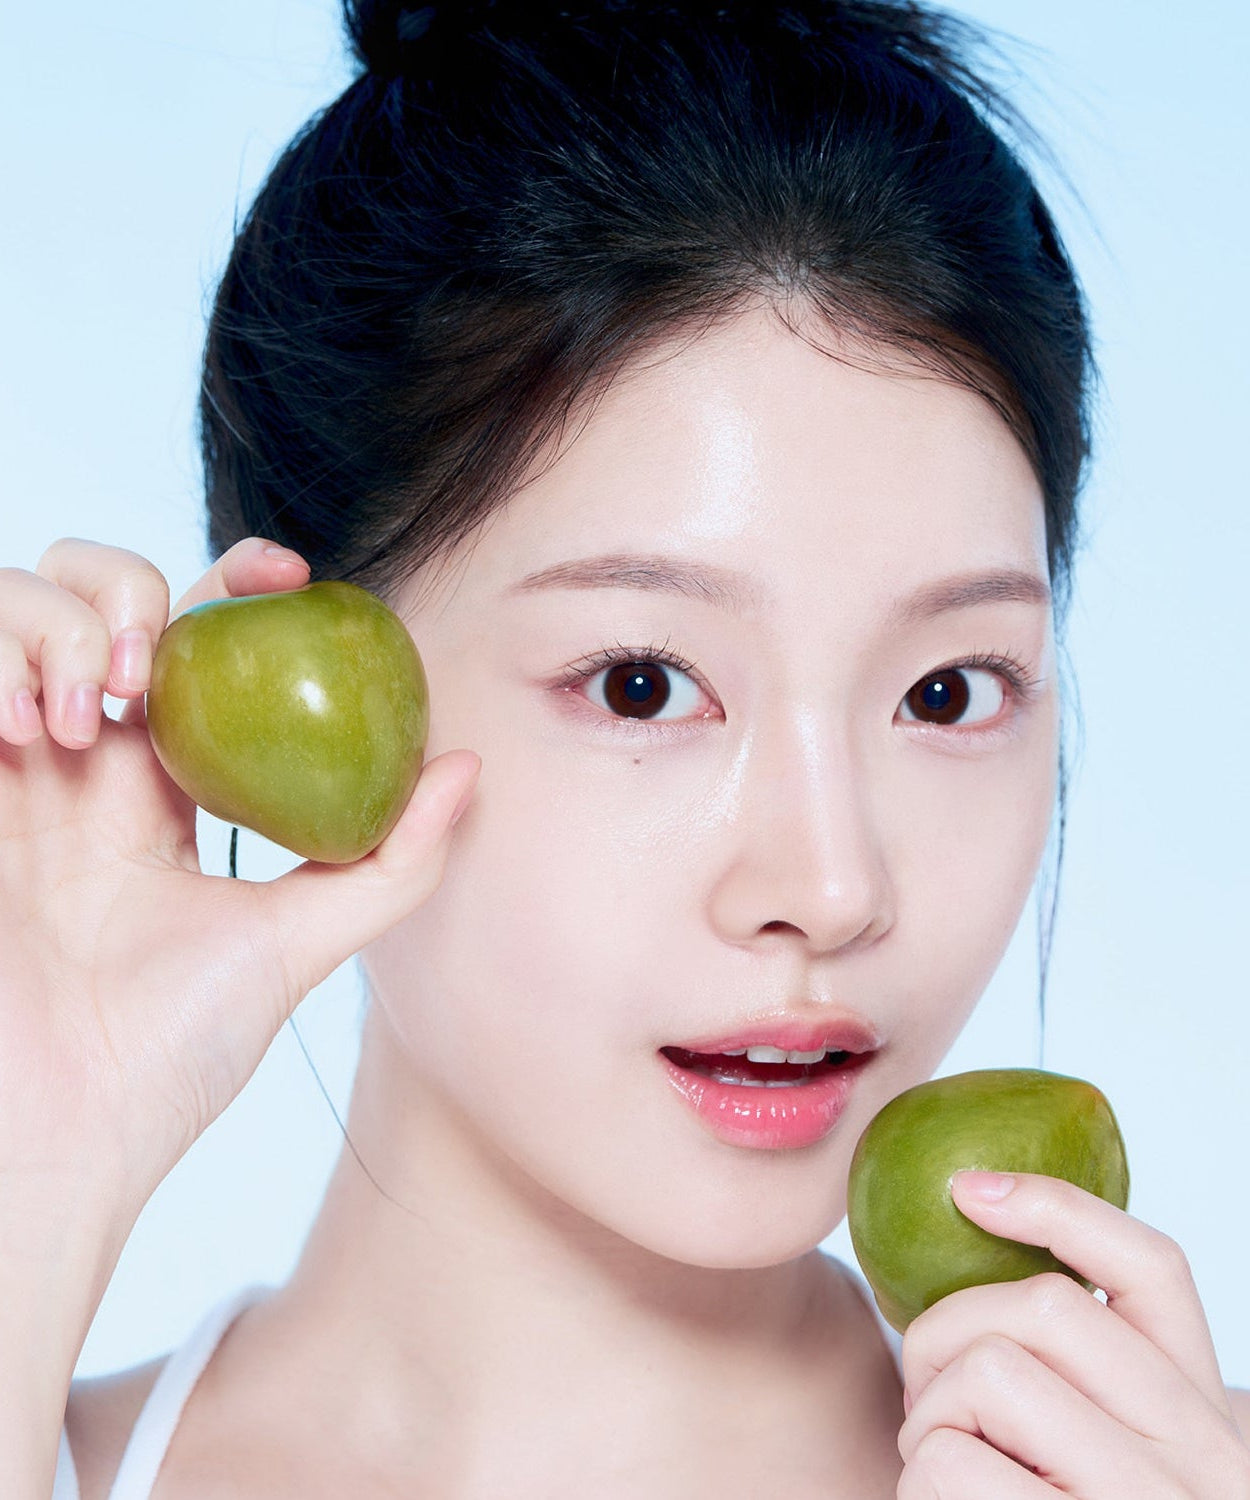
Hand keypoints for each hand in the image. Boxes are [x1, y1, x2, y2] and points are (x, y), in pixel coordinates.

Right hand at [0, 537, 478, 1226]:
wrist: (62, 1128)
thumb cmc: (170, 1054)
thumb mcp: (300, 943)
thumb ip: (390, 863)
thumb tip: (468, 766)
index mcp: (166, 783)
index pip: (200, 639)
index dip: (236, 577)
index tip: (288, 574)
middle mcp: (82, 756)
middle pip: (92, 589)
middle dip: (125, 587)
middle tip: (153, 672)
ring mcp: (9, 762)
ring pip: (11, 602)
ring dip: (56, 622)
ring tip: (91, 714)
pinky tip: (28, 729)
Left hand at [895, 1170, 1249, 1497]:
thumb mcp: (1119, 1458)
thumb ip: (1086, 1388)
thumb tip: (979, 1236)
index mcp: (1209, 1416)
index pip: (1152, 1269)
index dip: (1056, 1206)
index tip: (967, 1188)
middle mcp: (1201, 1459)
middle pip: (1042, 1309)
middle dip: (946, 1332)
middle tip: (926, 1396)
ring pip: (989, 1376)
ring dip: (928, 1415)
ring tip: (939, 1468)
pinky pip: (949, 1466)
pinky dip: (918, 1482)